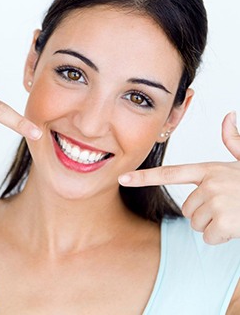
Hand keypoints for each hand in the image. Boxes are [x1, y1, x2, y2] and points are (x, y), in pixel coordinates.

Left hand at [118, 112, 239, 244]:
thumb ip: (233, 140)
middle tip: (226, 206)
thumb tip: (229, 115)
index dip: (145, 176)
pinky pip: (207, 237)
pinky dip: (220, 237)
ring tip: (232, 213)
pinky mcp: (225, 222)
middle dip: (204, 212)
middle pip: (186, 208)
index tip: (122, 178)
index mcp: (209, 169)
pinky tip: (235, 227)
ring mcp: (217, 202)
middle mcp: (210, 183)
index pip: (170, 172)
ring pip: (196, 223)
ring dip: (213, 224)